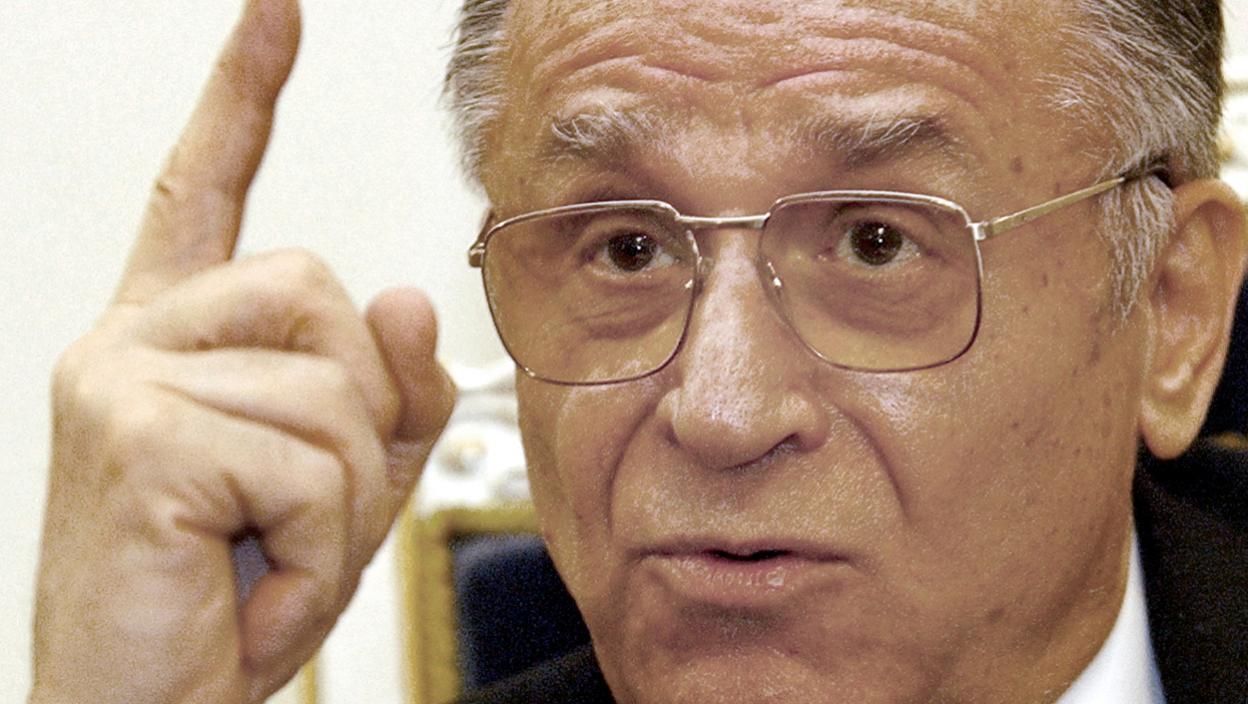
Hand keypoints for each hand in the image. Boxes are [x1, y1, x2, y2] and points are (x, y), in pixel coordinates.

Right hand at [29, 2, 453, 701]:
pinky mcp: (139, 434)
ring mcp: (123, 378)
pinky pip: (313, 459)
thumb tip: (406, 298)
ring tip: (271, 554)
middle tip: (303, 508)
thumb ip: (386, 388)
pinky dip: (319, 544)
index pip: (208, 187)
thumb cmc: (236, 591)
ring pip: (333, 381)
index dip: (242, 93)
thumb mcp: (342, 483)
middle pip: (320, 288)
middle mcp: (133, 339)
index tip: (275, 11)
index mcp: (173, 336)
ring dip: (343, 495)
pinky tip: (256, 583)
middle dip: (360, 411)